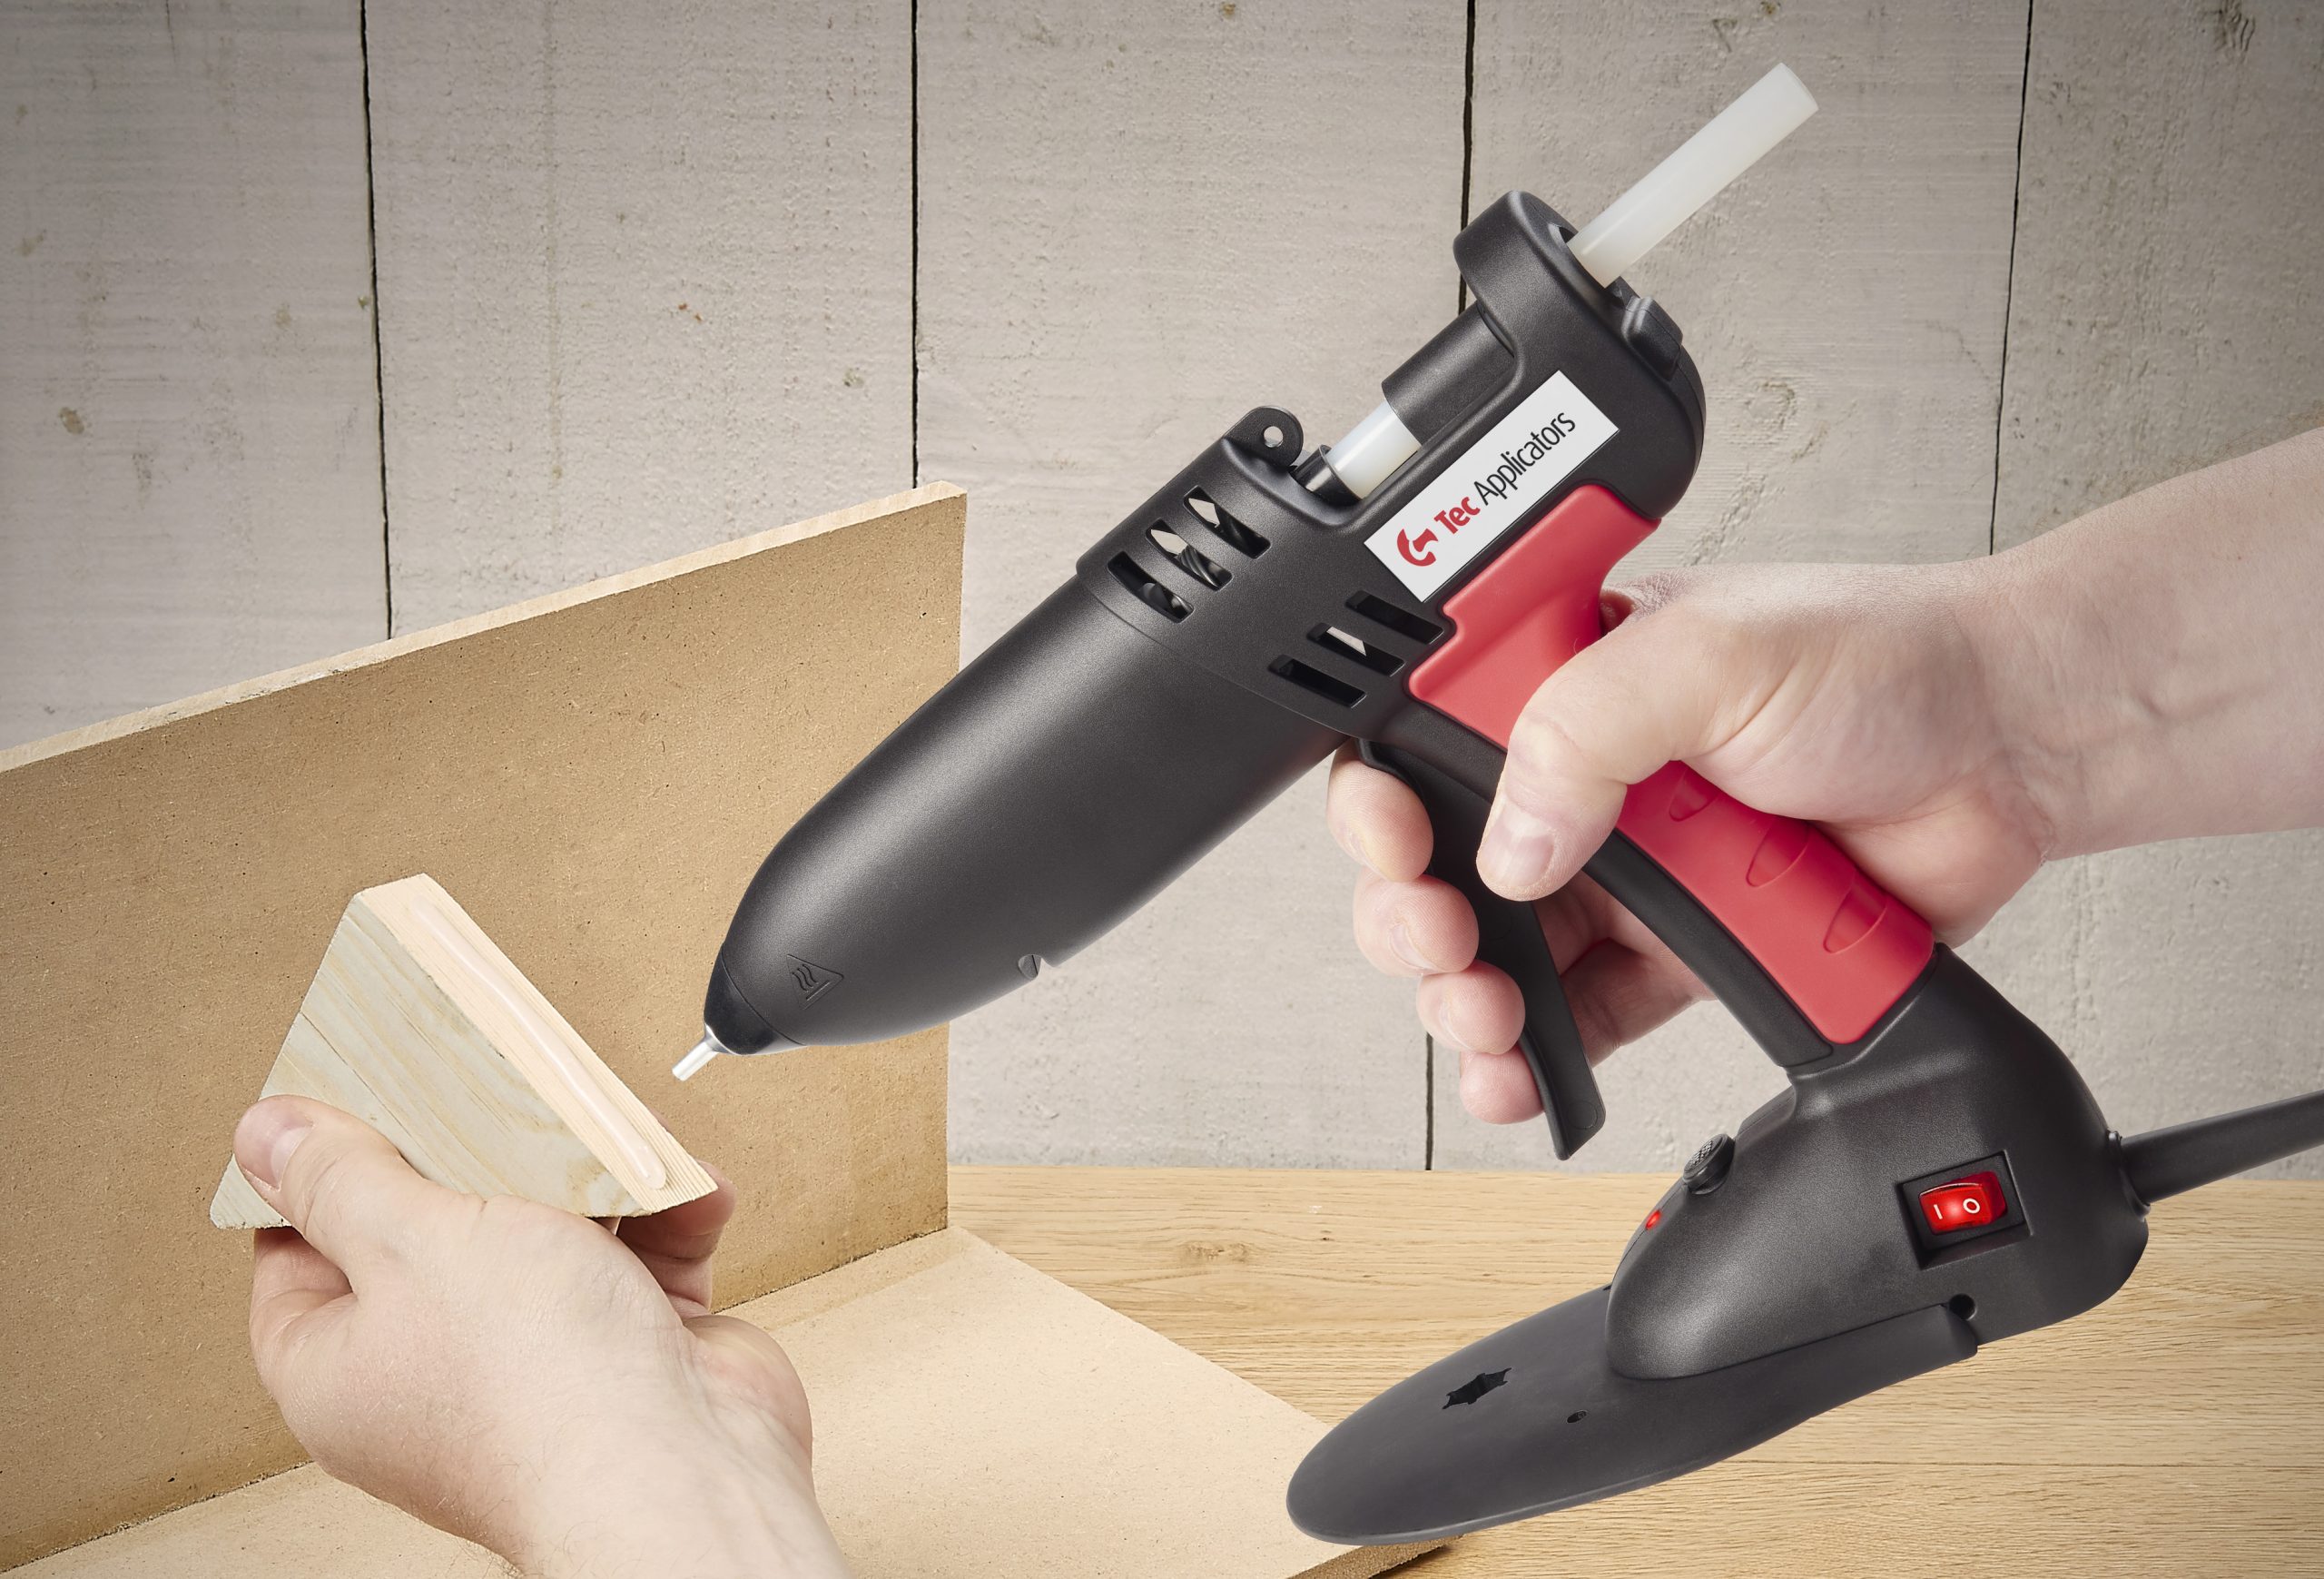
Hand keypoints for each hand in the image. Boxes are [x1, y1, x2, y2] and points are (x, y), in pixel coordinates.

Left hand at [231, 1095, 851, 1578]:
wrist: (682, 1471)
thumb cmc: (536, 1387)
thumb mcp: (413, 1242)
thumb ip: (341, 1179)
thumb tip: (262, 1135)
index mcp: (341, 1364)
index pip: (298, 1246)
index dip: (324, 1163)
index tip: (359, 1087)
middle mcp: (432, 1367)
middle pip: (433, 1224)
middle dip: (481, 1152)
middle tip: (493, 1089)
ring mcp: (535, 1358)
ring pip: (547, 1230)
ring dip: (592, 1178)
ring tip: (608, 1140)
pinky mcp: (627, 1346)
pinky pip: (640, 1256)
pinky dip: (667, 1218)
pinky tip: (682, 1192)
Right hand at [1330, 557, 2053, 1123]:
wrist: (2013, 746)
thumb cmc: (1881, 657)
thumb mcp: (1712, 653)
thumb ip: (1587, 730)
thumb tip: (1510, 847)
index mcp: (1560, 678)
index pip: (1418, 737)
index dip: (1380, 799)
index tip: (1394, 840)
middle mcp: (1581, 775)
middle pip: (1436, 862)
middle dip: (1410, 915)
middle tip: (1441, 940)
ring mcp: (1629, 869)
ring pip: (1497, 954)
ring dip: (1465, 999)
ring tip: (1486, 1018)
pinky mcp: (1682, 951)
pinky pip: (1584, 1016)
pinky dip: (1539, 1058)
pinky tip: (1519, 1076)